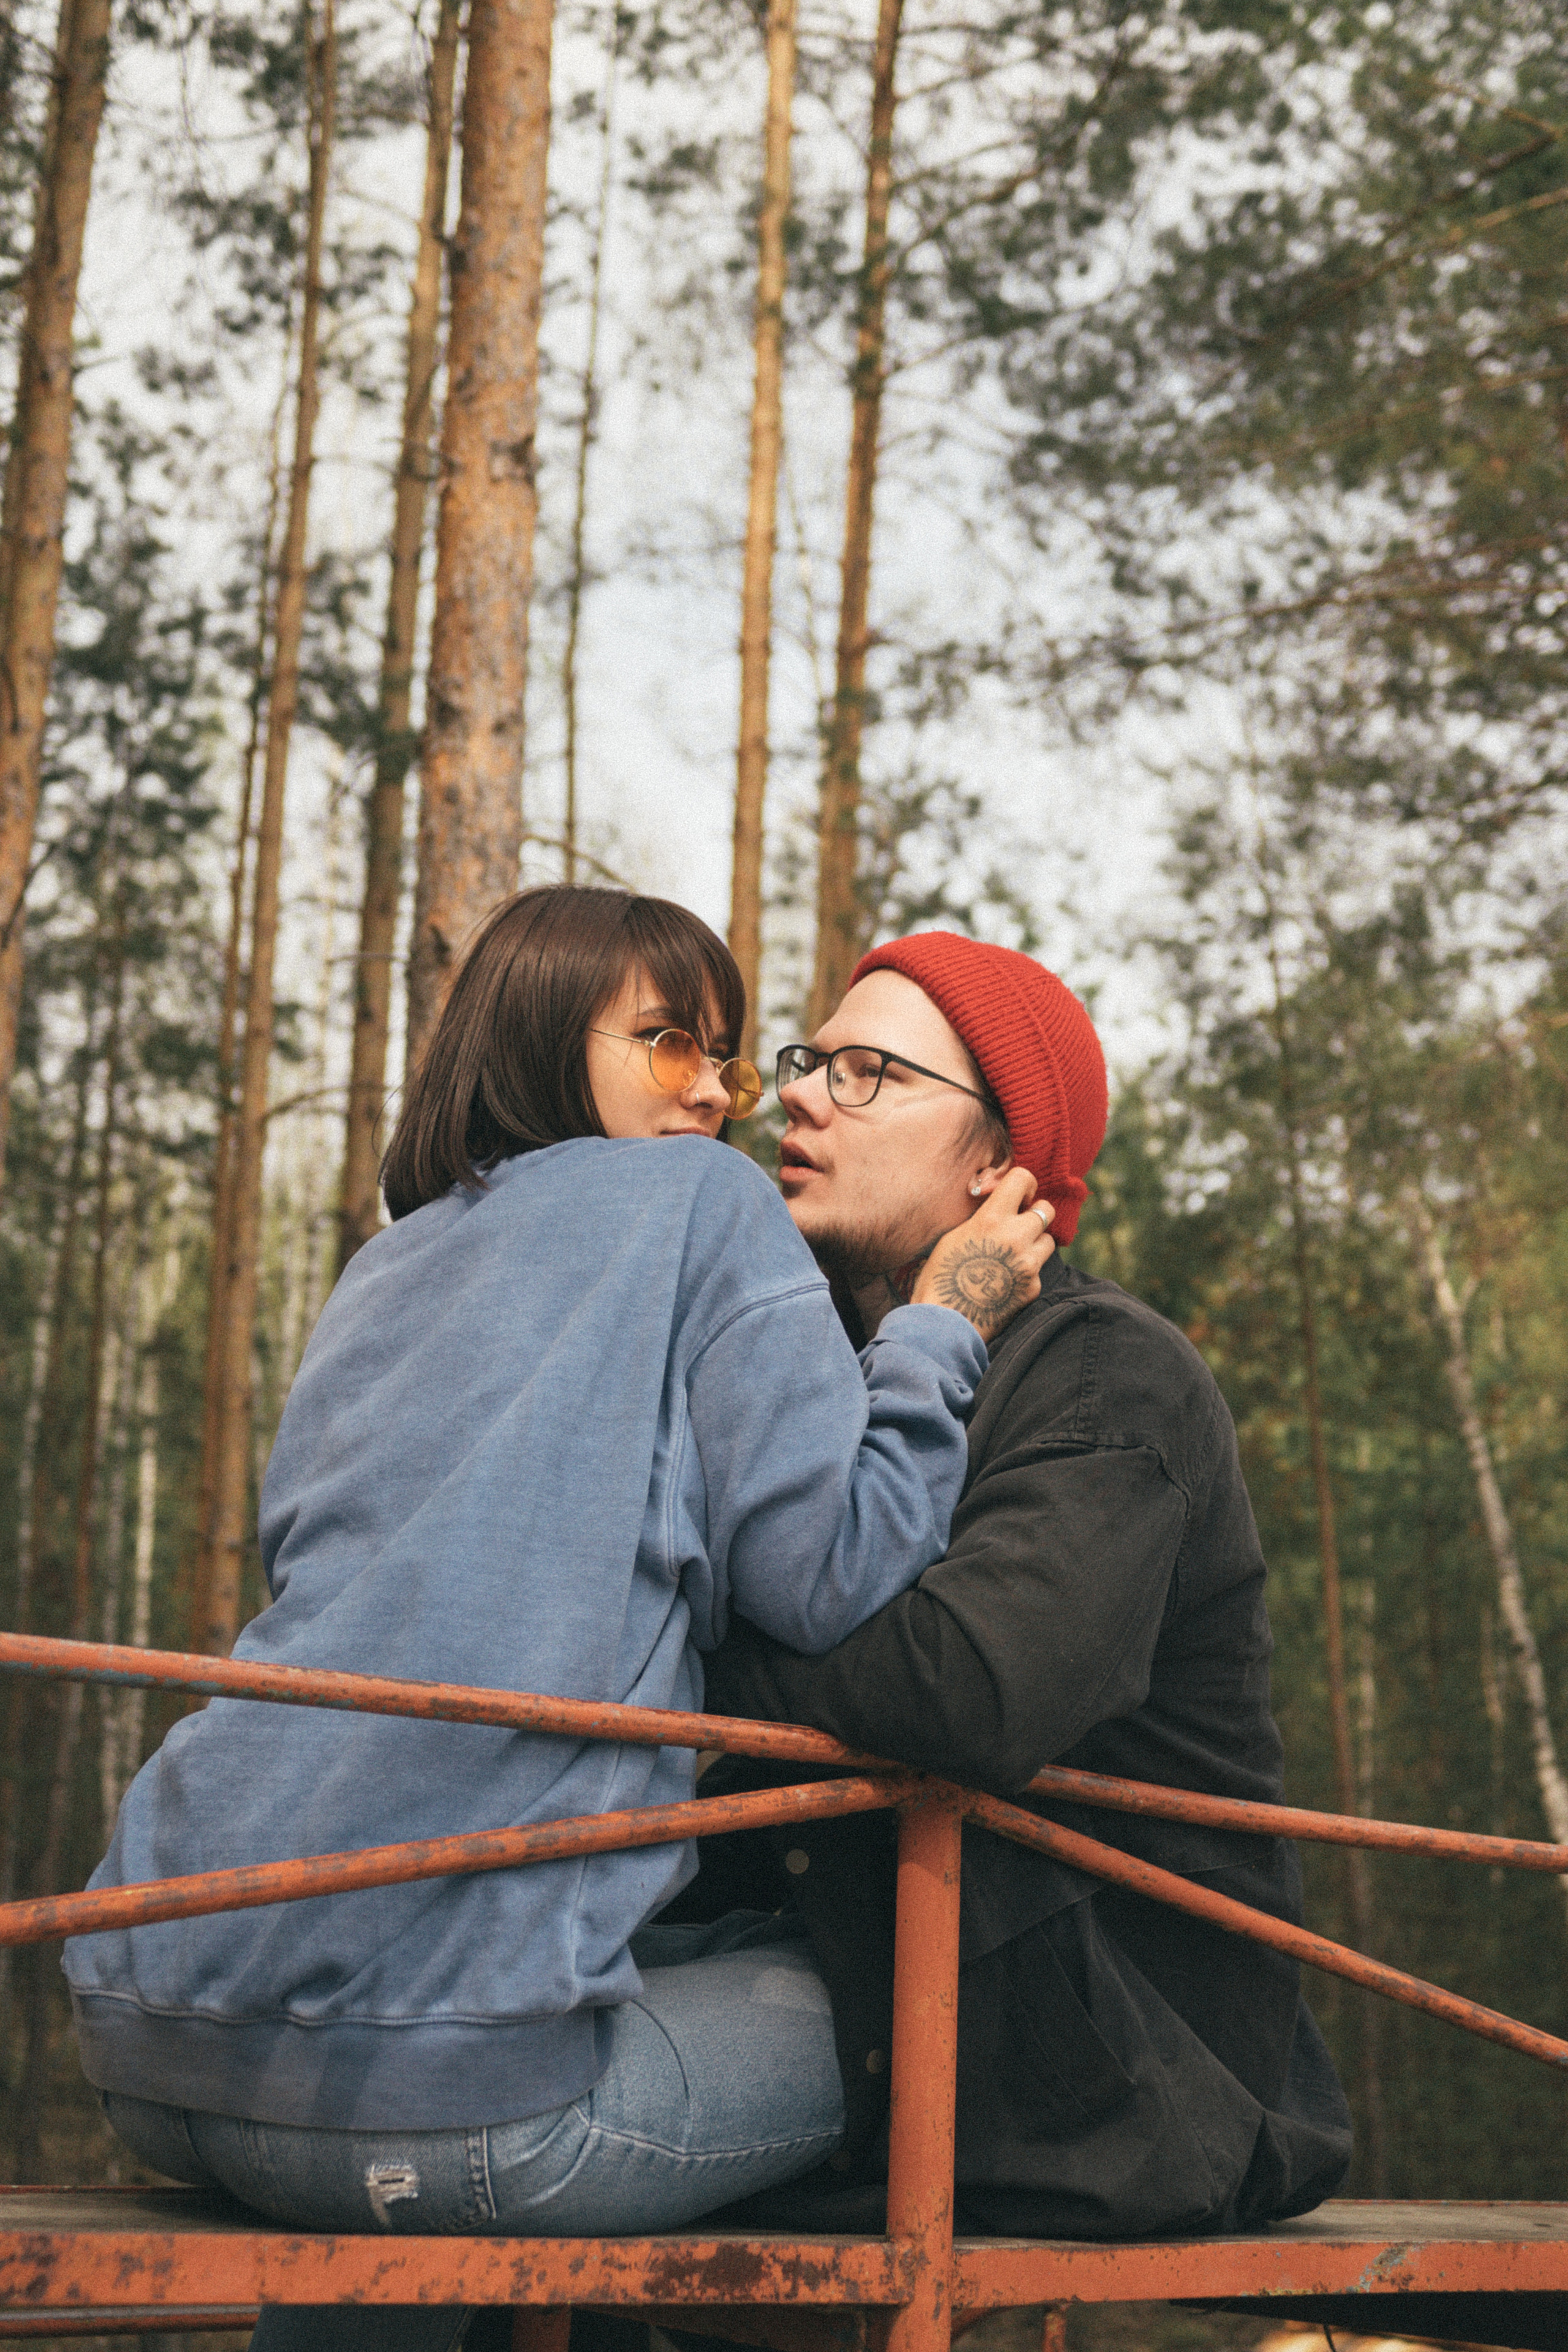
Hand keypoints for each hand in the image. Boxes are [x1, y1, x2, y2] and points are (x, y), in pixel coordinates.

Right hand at [910, 1170, 1054, 1342]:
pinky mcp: (1033, 1288)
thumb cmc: (940, 1277)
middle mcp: (1016, 1237)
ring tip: (1012, 1255)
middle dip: (1034, 1214)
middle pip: (1046, 1209)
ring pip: (1048, 1241)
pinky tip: (1005, 1282)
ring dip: (1035, 1243)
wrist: (945, 1323)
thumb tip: (1001, 1206)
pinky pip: (1039, 1270)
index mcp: (991, 1219)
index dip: (1024, 1184)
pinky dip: (1027, 1273)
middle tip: (1019, 1225)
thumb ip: (983, 1218)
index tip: (1018, 1195)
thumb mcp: (954, 1236)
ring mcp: (1028, 1264)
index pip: (1023, 1179)